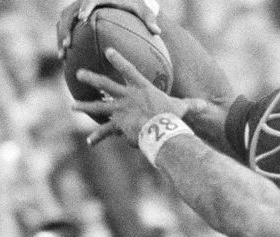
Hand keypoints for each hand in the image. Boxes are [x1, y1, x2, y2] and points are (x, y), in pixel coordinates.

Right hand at [57, 0, 160, 57]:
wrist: (126, 0)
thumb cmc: (136, 5)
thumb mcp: (144, 10)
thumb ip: (149, 19)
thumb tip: (157, 31)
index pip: (89, 0)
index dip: (85, 7)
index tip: (83, 18)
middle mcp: (85, 2)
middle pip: (69, 13)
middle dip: (66, 28)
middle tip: (68, 45)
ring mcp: (78, 10)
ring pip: (63, 21)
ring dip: (61, 37)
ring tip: (63, 56)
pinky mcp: (75, 18)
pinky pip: (65, 28)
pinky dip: (63, 40)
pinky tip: (65, 58)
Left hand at [71, 48, 189, 144]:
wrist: (161, 130)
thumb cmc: (172, 117)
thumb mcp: (181, 108)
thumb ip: (191, 105)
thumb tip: (206, 106)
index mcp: (142, 88)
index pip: (128, 69)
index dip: (118, 59)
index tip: (107, 51)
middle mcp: (127, 96)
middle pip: (105, 84)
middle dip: (91, 78)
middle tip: (79, 73)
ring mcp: (120, 110)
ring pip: (98, 106)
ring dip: (85, 105)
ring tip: (73, 106)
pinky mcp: (118, 124)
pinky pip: (105, 130)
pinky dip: (98, 137)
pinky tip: (90, 141)